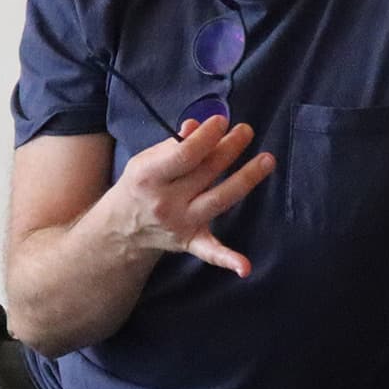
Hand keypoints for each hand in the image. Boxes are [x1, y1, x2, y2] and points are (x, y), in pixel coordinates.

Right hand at [106, 116, 273, 275]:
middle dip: (229, 149)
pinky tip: (245, 267)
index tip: (222, 121)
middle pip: (205, 173)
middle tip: (247, 130)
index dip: (207, 136)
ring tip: (266, 159)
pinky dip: (228, 260)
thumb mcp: (146, 161)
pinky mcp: (190, 242)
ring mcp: (180, 224)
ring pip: (218, 200)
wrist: (121, 229)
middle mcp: (165, 203)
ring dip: (245, 179)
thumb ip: (173, 145)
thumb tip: (197, 126)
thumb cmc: (140, 186)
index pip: (184, 155)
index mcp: (148, 177)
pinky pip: (210, 252)